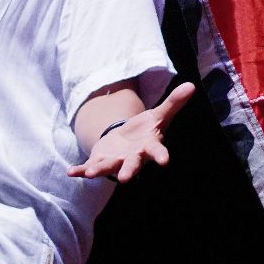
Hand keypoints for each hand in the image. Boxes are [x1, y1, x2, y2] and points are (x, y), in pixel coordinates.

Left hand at [68, 82, 194, 182]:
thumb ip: (173, 103)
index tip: (165, 161)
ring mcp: (115, 162)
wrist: (128, 142)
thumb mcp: (159, 115)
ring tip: (90, 174)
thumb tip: (192, 85)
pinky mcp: (100, 162)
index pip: (157, 152)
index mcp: (149, 147)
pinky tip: (71, 172)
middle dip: (128, 171)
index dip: (161, 156)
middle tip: (125, 179)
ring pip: (108, 168)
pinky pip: (89, 167)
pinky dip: (80, 170)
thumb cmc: (146, 131)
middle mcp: (133, 158)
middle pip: (131, 165)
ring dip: (99, 171)